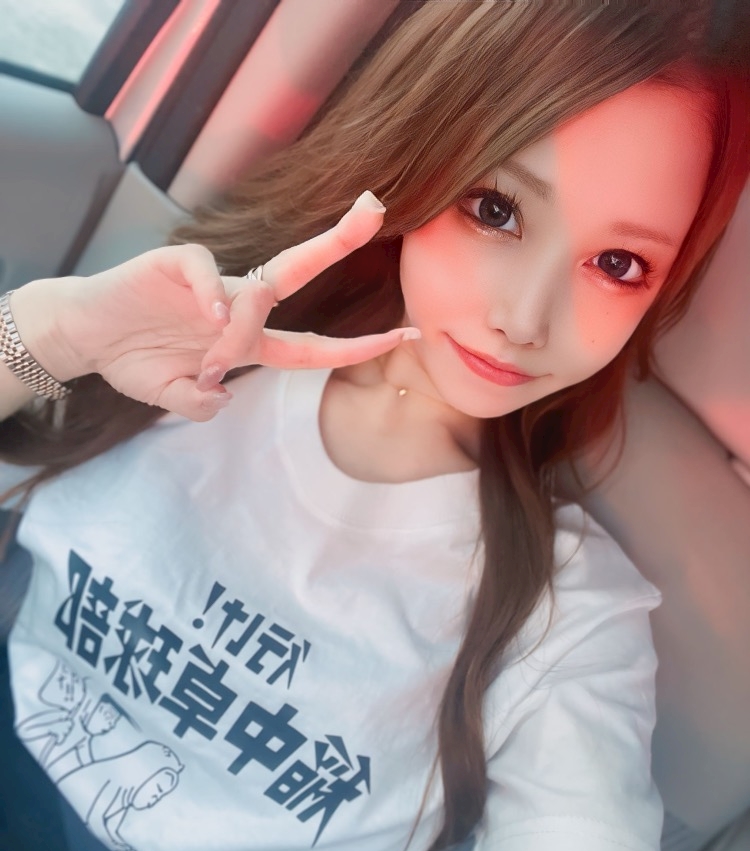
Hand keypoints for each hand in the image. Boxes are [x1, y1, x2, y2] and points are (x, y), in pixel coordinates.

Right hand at [44, 191, 417, 420]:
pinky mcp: (176, 265)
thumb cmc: (133, 361)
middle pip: (299, 271)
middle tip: (374, 210)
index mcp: (247, 341)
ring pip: (258, 288)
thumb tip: (222, 394)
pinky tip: (209, 318)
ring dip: (245, 328)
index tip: (405, 335)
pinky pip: (207, 271)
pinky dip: (213, 295)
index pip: (313, 344)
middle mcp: (239, 306)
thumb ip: (200, 404)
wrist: (84, 338)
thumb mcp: (173, 396)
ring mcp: (211, 283)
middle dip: (338, 241)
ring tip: (206, 358)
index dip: (358, 345)